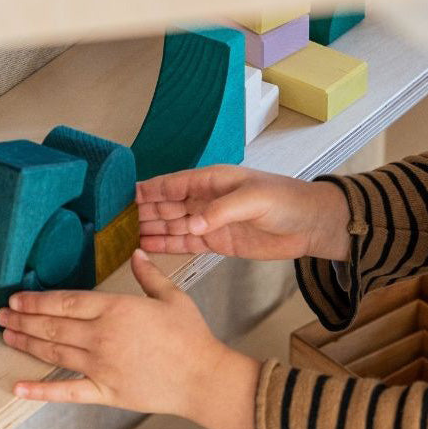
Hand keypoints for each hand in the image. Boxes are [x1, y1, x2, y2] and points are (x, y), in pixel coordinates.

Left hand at [0, 249, 259, 428]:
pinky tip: (17, 388)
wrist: (203, 378)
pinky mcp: (106, 392)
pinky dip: (40, 391)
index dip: (36, 301)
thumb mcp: (172, 298)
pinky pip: (67, 392)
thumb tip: (137, 253)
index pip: (64, 302)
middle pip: (52, 327)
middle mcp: (101, 337)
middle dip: (23, 320)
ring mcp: (101, 367)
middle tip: (1, 315)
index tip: (17, 298)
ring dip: (26, 344)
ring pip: (54, 354)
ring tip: (6, 336)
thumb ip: (149, 275)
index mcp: (115, 309)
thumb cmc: (192, 338)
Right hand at [137, 165, 350, 261]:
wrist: (309, 225)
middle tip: (118, 222)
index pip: (174, 184)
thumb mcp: (255, 199)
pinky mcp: (218, 243)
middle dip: (145, 211)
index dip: (151, 189)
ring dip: (152, 230)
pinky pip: (187, 243)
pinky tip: (149, 247)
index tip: (127, 196)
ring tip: (126, 237)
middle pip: (168, 205)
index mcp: (213, 181)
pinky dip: (168, 245)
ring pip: (174, 225)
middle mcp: (207, 200)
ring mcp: (211, 222)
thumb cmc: (286, 201)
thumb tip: (192, 225)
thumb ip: (222, 212)